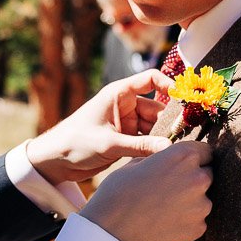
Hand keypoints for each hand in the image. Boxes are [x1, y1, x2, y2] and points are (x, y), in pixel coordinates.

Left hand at [26, 69, 174, 184]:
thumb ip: (140, 146)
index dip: (170, 86)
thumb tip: (169, 148)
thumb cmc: (75, 142)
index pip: (151, 80)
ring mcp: (127, 124)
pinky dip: (156, 147)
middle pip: (158, 108)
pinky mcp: (126, 140)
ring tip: (178, 149)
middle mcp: (126, 106)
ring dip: (165, 136)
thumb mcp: (109, 144)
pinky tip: (166, 156)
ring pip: (155, 127)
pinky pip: (148, 140)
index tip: (185, 99)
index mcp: (119, 94)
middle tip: (186, 135)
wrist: (55, 160)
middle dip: (171, 121)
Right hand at [81, 140, 211, 240]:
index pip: (205, 151)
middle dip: (193, 179)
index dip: (194, 158)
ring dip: (190, 202)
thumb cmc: (118, 192)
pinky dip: (186, 221)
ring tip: (164, 208)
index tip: (184, 166)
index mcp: (183, 156)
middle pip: (207, 175)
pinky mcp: (198, 228)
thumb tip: (170, 159)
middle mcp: (198, 178)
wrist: (110, 230)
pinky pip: (197, 221)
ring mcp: (201, 206)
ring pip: (203, 200)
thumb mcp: (137, 163)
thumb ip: (162, 158)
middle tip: (170, 189)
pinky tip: (165, 222)